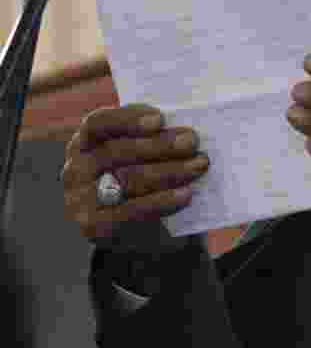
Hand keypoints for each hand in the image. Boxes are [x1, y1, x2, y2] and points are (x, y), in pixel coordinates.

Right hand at [61, 104, 209, 254]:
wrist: (135, 228)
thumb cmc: (141, 176)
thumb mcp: (140, 153)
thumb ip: (152, 137)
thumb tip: (182, 129)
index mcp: (84, 142)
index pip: (97, 123)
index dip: (128, 119)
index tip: (160, 119)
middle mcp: (75, 168)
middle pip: (117, 151)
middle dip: (159, 145)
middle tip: (192, 142)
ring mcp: (80, 199)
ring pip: (127, 179)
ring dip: (169, 170)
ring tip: (198, 165)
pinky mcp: (93, 226)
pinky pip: (131, 211)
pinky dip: (162, 201)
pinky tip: (186, 193)